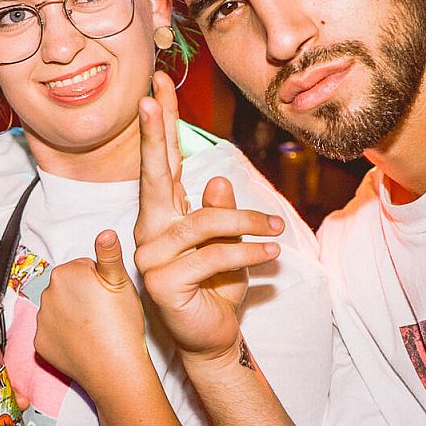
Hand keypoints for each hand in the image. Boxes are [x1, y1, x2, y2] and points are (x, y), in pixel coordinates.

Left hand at [35, 231, 149, 391]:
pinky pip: (51, 333)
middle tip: (104, 312)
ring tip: (95, 329)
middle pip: (68, 287)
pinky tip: (82, 343)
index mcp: (66, 273)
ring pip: (58, 310)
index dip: (100, 280)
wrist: (114, 369)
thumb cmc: (122, 324)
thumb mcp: (121, 283)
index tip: (109, 296)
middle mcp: (46, 293)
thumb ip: (109, 254)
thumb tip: (105, 233)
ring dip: (72, 315)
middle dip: (82, 296)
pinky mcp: (39, 343)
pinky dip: (63, 336)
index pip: (83, 267)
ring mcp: (40, 320)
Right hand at [132, 71, 284, 362]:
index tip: (157, 87)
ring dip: (246, 224)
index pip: (162, 164)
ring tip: (276, 231)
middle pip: (154, 175)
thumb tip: (217, 181)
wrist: (213, 339)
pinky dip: (247, 252)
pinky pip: (212, 256)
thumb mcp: (227, 243)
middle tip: (154, 97)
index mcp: (162, 216)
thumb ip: (219, 211)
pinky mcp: (162, 282)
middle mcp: (149, 231)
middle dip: (155, 133)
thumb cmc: (218, 287)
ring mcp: (150, 256)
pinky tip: (270, 254)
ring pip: (203, 223)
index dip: (160, 126)